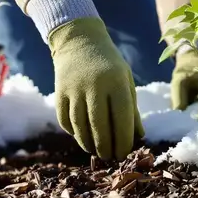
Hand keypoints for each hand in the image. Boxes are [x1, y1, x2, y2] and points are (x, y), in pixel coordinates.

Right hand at [47, 17, 143, 159]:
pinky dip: (73, 132)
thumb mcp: (126, 81)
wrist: (79, 40)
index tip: (125, 152)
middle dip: (105, 147)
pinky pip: (64, 119)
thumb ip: (132, 109)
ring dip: (88, 143)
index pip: (122, 117)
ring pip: (80, 126)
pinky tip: (81, 137)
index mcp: (116, 82)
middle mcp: (94, 86)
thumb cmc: (109, 64)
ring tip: (96, 151)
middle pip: (99, 126)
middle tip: (110, 157)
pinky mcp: (59, 91)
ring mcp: (74, 89)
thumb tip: (138, 137)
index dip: (124, 139)